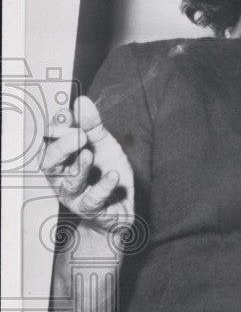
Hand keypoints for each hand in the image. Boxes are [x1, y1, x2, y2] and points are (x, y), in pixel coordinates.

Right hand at [42, 96, 133, 231]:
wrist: (119, 208)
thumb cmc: (106, 174)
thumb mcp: (104, 145)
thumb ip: (93, 126)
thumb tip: (82, 101)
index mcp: (61, 158)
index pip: (50, 140)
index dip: (57, 127)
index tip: (69, 115)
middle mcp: (62, 177)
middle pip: (50, 162)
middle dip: (62, 146)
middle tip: (79, 135)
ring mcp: (75, 196)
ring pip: (69, 183)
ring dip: (78, 167)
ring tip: (89, 154)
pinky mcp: (92, 210)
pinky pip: (93, 200)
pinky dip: (103, 187)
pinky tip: (113, 176)